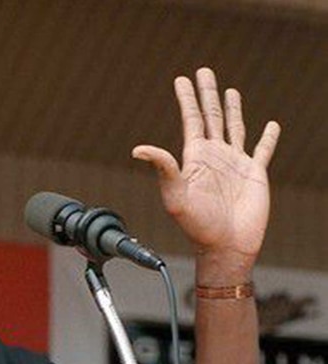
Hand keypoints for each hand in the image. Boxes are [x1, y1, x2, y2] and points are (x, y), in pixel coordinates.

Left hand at [133, 68, 280, 270]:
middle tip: (203, 71)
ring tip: (230, 90)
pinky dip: (268, 137)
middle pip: (211, 116)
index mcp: (195, 157)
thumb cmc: (197, 226)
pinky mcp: (255, 174)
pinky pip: (263, 150)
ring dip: (233, 108)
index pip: (191, 120)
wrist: (225, 246)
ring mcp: (235, 163)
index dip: (187, 99)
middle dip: (207, 93)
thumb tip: (139, 149)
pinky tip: (271, 125)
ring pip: (235, 127)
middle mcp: (214, 156)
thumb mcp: (175, 195)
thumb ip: (163, 168)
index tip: (182, 79)